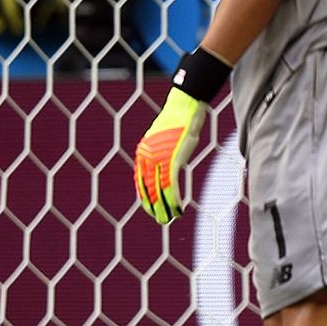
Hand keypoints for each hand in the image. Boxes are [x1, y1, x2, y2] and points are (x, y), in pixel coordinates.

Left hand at [133, 88, 207, 223]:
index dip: (146, 198)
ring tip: (169, 219)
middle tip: (160, 219)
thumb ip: (163, 148)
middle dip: (153, 207)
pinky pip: (171, 185)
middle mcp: (147, 158)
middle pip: (148, 189)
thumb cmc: (180, 118)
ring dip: (164, 208)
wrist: (185, 105)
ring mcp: (159, 159)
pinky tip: (179, 209)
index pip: (141, 181)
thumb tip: (165, 157)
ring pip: (159, 191)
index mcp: (143, 153)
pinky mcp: (173, 160)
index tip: (151, 209)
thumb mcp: (167, 135)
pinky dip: (174, 200)